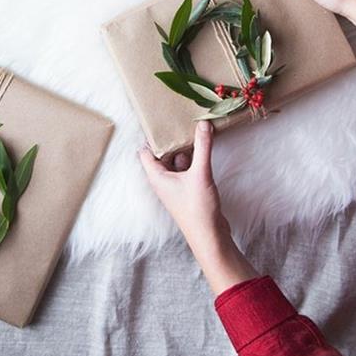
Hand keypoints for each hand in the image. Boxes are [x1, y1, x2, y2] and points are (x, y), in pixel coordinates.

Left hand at [139, 121, 256, 294]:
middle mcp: (163, 180)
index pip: (146, 151)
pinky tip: (204, 147)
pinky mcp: (188, 189)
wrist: (210, 237)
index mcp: (157, 176)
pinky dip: (194, 158)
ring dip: (185, 148)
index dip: (151, 136)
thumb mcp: (200, 173)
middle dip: (172, 139)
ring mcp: (176, 185)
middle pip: (163, 153)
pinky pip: (188, 168)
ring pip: (177, 160)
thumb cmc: (197, 209)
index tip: (160, 120)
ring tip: (194, 127)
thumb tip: (203, 123)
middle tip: (180, 119)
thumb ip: (203, 147)